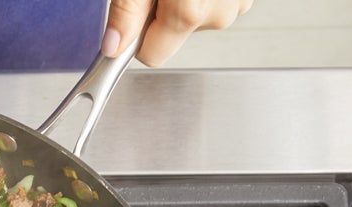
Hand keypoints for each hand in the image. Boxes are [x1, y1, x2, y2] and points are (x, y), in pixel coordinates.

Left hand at [103, 0, 253, 66]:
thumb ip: (126, 12)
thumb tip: (113, 49)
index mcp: (190, 11)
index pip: (151, 56)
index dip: (137, 37)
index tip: (132, 19)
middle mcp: (219, 13)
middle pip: (174, 38)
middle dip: (162, 15)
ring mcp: (237, 3)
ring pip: (196, 21)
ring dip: (185, 1)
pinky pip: (214, 5)